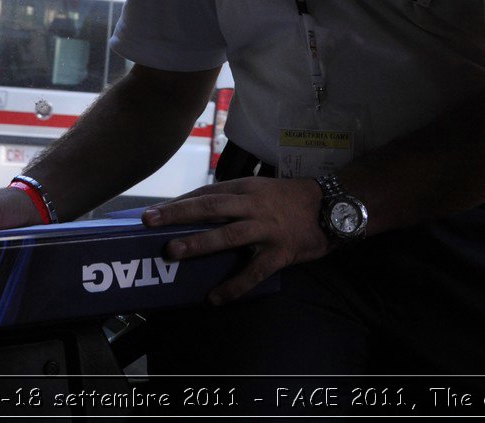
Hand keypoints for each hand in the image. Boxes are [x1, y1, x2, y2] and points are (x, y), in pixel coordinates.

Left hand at [142, 177, 328, 303]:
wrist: (333, 207)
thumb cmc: (293, 199)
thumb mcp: (263, 190)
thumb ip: (236, 200)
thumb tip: (200, 214)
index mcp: (247, 188)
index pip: (207, 192)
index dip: (180, 202)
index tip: (155, 211)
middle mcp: (254, 205)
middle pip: (210, 206)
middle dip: (178, 213)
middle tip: (150, 221)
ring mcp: (267, 228)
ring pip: (228, 234)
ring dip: (199, 242)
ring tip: (173, 252)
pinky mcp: (280, 251)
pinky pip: (254, 271)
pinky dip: (234, 285)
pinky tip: (216, 298)